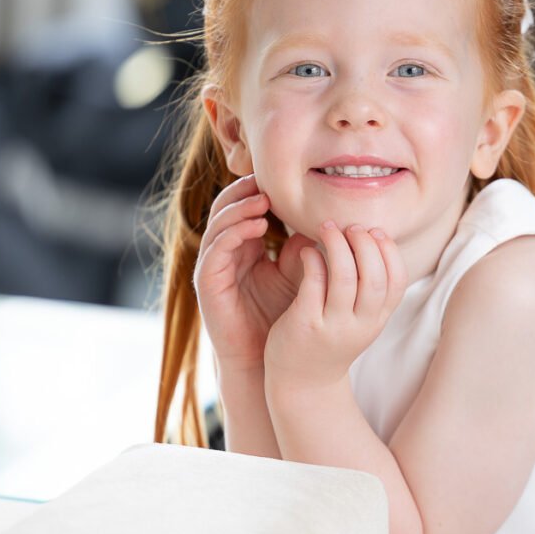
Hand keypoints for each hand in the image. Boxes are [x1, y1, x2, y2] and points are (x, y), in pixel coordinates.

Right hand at [193, 174, 317, 369]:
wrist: (267, 357)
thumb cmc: (284, 314)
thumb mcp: (299, 272)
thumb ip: (306, 245)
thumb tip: (327, 215)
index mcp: (245, 245)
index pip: (244, 205)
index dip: (259, 189)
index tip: (283, 176)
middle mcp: (225, 251)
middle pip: (226, 207)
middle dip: (245, 191)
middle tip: (268, 178)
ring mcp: (214, 266)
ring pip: (218, 224)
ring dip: (240, 208)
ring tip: (264, 200)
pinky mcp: (207, 283)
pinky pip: (215, 250)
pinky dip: (234, 233)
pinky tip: (257, 226)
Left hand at [265, 221, 407, 388]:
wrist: (302, 383)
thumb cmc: (330, 339)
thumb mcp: (360, 319)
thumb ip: (368, 289)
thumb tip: (369, 236)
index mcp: (377, 320)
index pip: (397, 281)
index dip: (389, 251)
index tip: (375, 231)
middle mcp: (360, 324)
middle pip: (373, 277)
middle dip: (364, 244)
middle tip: (351, 226)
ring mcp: (333, 326)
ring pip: (343, 277)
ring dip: (337, 245)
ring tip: (327, 227)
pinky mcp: (305, 324)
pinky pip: (313, 283)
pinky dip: (312, 260)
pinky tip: (307, 251)